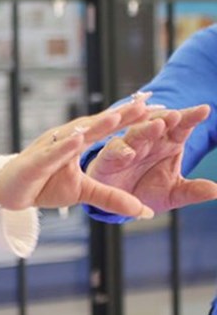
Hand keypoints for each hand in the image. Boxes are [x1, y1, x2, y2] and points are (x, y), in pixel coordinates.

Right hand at [0, 92, 154, 218]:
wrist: (8, 191)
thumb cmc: (44, 185)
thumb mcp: (83, 192)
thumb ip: (112, 198)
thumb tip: (146, 211)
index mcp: (78, 142)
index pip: (109, 128)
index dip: (131, 119)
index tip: (157, 109)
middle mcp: (66, 138)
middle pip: (96, 124)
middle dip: (120, 114)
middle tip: (144, 104)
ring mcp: (50, 148)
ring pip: (75, 134)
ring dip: (95, 125)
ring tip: (116, 116)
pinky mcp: (36, 161)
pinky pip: (52, 152)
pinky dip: (64, 146)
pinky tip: (76, 139)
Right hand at [86, 102, 216, 213]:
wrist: (118, 204)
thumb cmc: (145, 191)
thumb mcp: (173, 194)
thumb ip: (193, 190)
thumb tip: (216, 191)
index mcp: (168, 143)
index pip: (181, 127)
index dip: (191, 117)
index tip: (204, 110)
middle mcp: (148, 141)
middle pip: (158, 124)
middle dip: (166, 118)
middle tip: (176, 115)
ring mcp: (128, 147)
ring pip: (136, 133)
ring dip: (145, 129)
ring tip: (157, 125)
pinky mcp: (108, 158)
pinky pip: (113, 151)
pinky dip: (120, 150)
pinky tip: (129, 153)